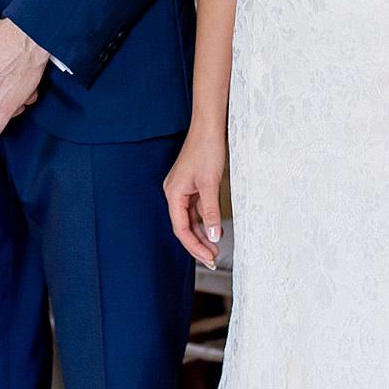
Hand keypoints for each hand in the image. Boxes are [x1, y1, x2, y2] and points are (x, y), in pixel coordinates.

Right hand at [163, 126, 227, 268]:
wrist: (208, 127)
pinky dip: (204, 221)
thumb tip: (214, 237)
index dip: (194, 246)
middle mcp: (174, 193)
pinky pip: (195, 210)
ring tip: (214, 250)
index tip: (208, 258)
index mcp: (173, 194)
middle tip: (212, 260)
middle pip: (183, 227)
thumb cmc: (206, 150)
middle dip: (197, 244)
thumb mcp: (210, 184)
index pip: (180, 229)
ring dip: (202, 235)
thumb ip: (210, 212)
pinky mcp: (191, 186)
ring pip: (190, 219)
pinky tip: (214, 230)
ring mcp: (183, 190)